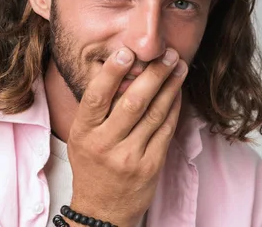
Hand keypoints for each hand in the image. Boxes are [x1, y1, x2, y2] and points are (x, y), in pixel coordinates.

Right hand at [67, 47, 186, 226]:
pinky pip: (166, 130)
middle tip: (167, 53)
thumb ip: (98, 110)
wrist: (103, 210)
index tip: (127, 52)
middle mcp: (105, 144)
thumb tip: (122, 70)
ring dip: (170, 86)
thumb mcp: (82, 138)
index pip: (96, 98)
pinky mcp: (151, 165)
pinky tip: (178, 91)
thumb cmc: (93, 166)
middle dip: (154, 74)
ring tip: (179, 66)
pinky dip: (174, 107)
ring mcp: (129, 157)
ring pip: (154, 114)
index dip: (112, 73)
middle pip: (133, 102)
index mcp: (84, 133)